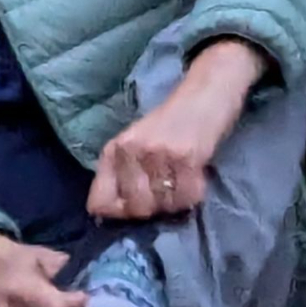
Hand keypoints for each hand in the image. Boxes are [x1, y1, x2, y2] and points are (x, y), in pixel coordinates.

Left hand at [87, 38, 265, 219]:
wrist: (206, 92)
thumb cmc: (171, 121)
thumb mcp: (135, 143)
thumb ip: (122, 173)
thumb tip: (106, 214)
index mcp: (113, 150)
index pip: (99, 200)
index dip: (115, 212)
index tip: (130, 210)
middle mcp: (130, 152)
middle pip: (135, 208)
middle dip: (151, 210)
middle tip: (163, 196)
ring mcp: (158, 155)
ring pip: (162, 205)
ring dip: (174, 203)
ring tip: (180, 185)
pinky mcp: (187, 157)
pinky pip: (188, 197)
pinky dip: (193, 196)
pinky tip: (194, 180)